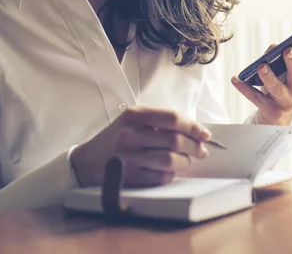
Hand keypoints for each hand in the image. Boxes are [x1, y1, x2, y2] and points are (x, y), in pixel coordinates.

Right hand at [70, 106, 210, 187]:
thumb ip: (158, 121)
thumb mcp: (132, 120)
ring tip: (186, 160)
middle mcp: (130, 134)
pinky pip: (160, 177)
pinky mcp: (129, 177)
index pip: (172, 118)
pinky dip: (171, 174)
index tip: (205, 134)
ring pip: (170, 160)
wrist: (86, 162)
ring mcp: (129, 157)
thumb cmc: (116, 138)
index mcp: (134, 115)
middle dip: (194, 146)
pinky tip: (170, 171)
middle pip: (174, 140)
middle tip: (201, 150)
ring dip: (185, 162)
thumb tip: (192, 130)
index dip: (193, 126)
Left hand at [231, 36, 291, 125]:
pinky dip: (244, 88)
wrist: (273, 119)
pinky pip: (256, 98)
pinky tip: (235, 79)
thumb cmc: (280, 88)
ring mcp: (287, 102)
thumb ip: (277, 57)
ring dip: (269, 76)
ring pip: (277, 88)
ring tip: (261, 66)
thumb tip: (273, 48)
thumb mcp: (282, 73)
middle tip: (287, 50)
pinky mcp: (272, 112)